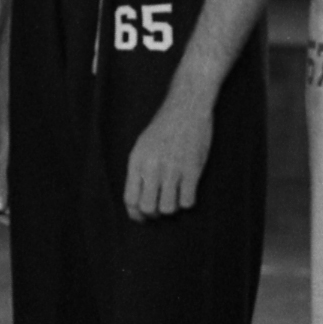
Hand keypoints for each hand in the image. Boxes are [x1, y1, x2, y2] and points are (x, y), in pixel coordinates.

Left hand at [124, 89, 213, 220]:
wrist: (186, 107)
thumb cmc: (165, 127)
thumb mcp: (143, 145)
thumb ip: (139, 170)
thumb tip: (137, 200)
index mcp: (137, 161)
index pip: (130, 199)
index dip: (135, 214)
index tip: (142, 217)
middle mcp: (152, 167)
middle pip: (147, 208)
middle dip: (154, 214)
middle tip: (160, 207)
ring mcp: (173, 169)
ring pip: (168, 208)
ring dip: (172, 208)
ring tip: (176, 197)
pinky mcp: (192, 170)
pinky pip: (188, 201)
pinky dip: (188, 200)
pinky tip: (188, 190)